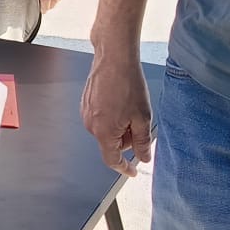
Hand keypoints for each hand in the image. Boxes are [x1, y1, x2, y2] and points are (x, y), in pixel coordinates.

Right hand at [81, 52, 152, 178]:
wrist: (114, 57)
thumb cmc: (127, 84)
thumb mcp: (143, 117)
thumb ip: (143, 142)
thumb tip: (143, 157)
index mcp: (104, 132)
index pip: (112, 160)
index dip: (124, 168)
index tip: (132, 171)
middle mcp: (90, 125)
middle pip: (111, 143)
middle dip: (126, 138)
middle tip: (139, 121)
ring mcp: (86, 113)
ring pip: (106, 130)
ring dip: (119, 125)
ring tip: (129, 106)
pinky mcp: (85, 102)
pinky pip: (100, 117)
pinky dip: (112, 115)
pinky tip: (120, 99)